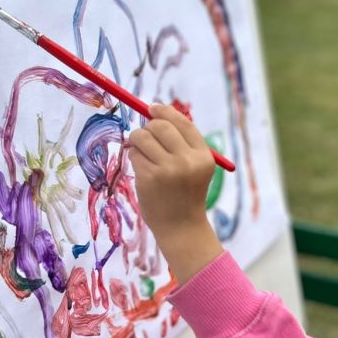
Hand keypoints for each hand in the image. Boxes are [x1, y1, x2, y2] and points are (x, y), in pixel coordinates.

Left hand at [128, 103, 222, 282]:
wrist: (182, 228)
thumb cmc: (185, 195)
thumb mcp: (194, 168)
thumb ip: (181, 143)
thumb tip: (155, 113)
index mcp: (203, 156)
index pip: (182, 123)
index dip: (165, 112)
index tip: (152, 108)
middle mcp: (187, 161)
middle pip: (160, 126)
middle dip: (147, 127)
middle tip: (145, 136)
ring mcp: (167, 170)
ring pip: (142, 138)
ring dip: (137, 142)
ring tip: (142, 155)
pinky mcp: (149, 179)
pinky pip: (134, 155)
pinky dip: (134, 159)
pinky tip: (142, 171)